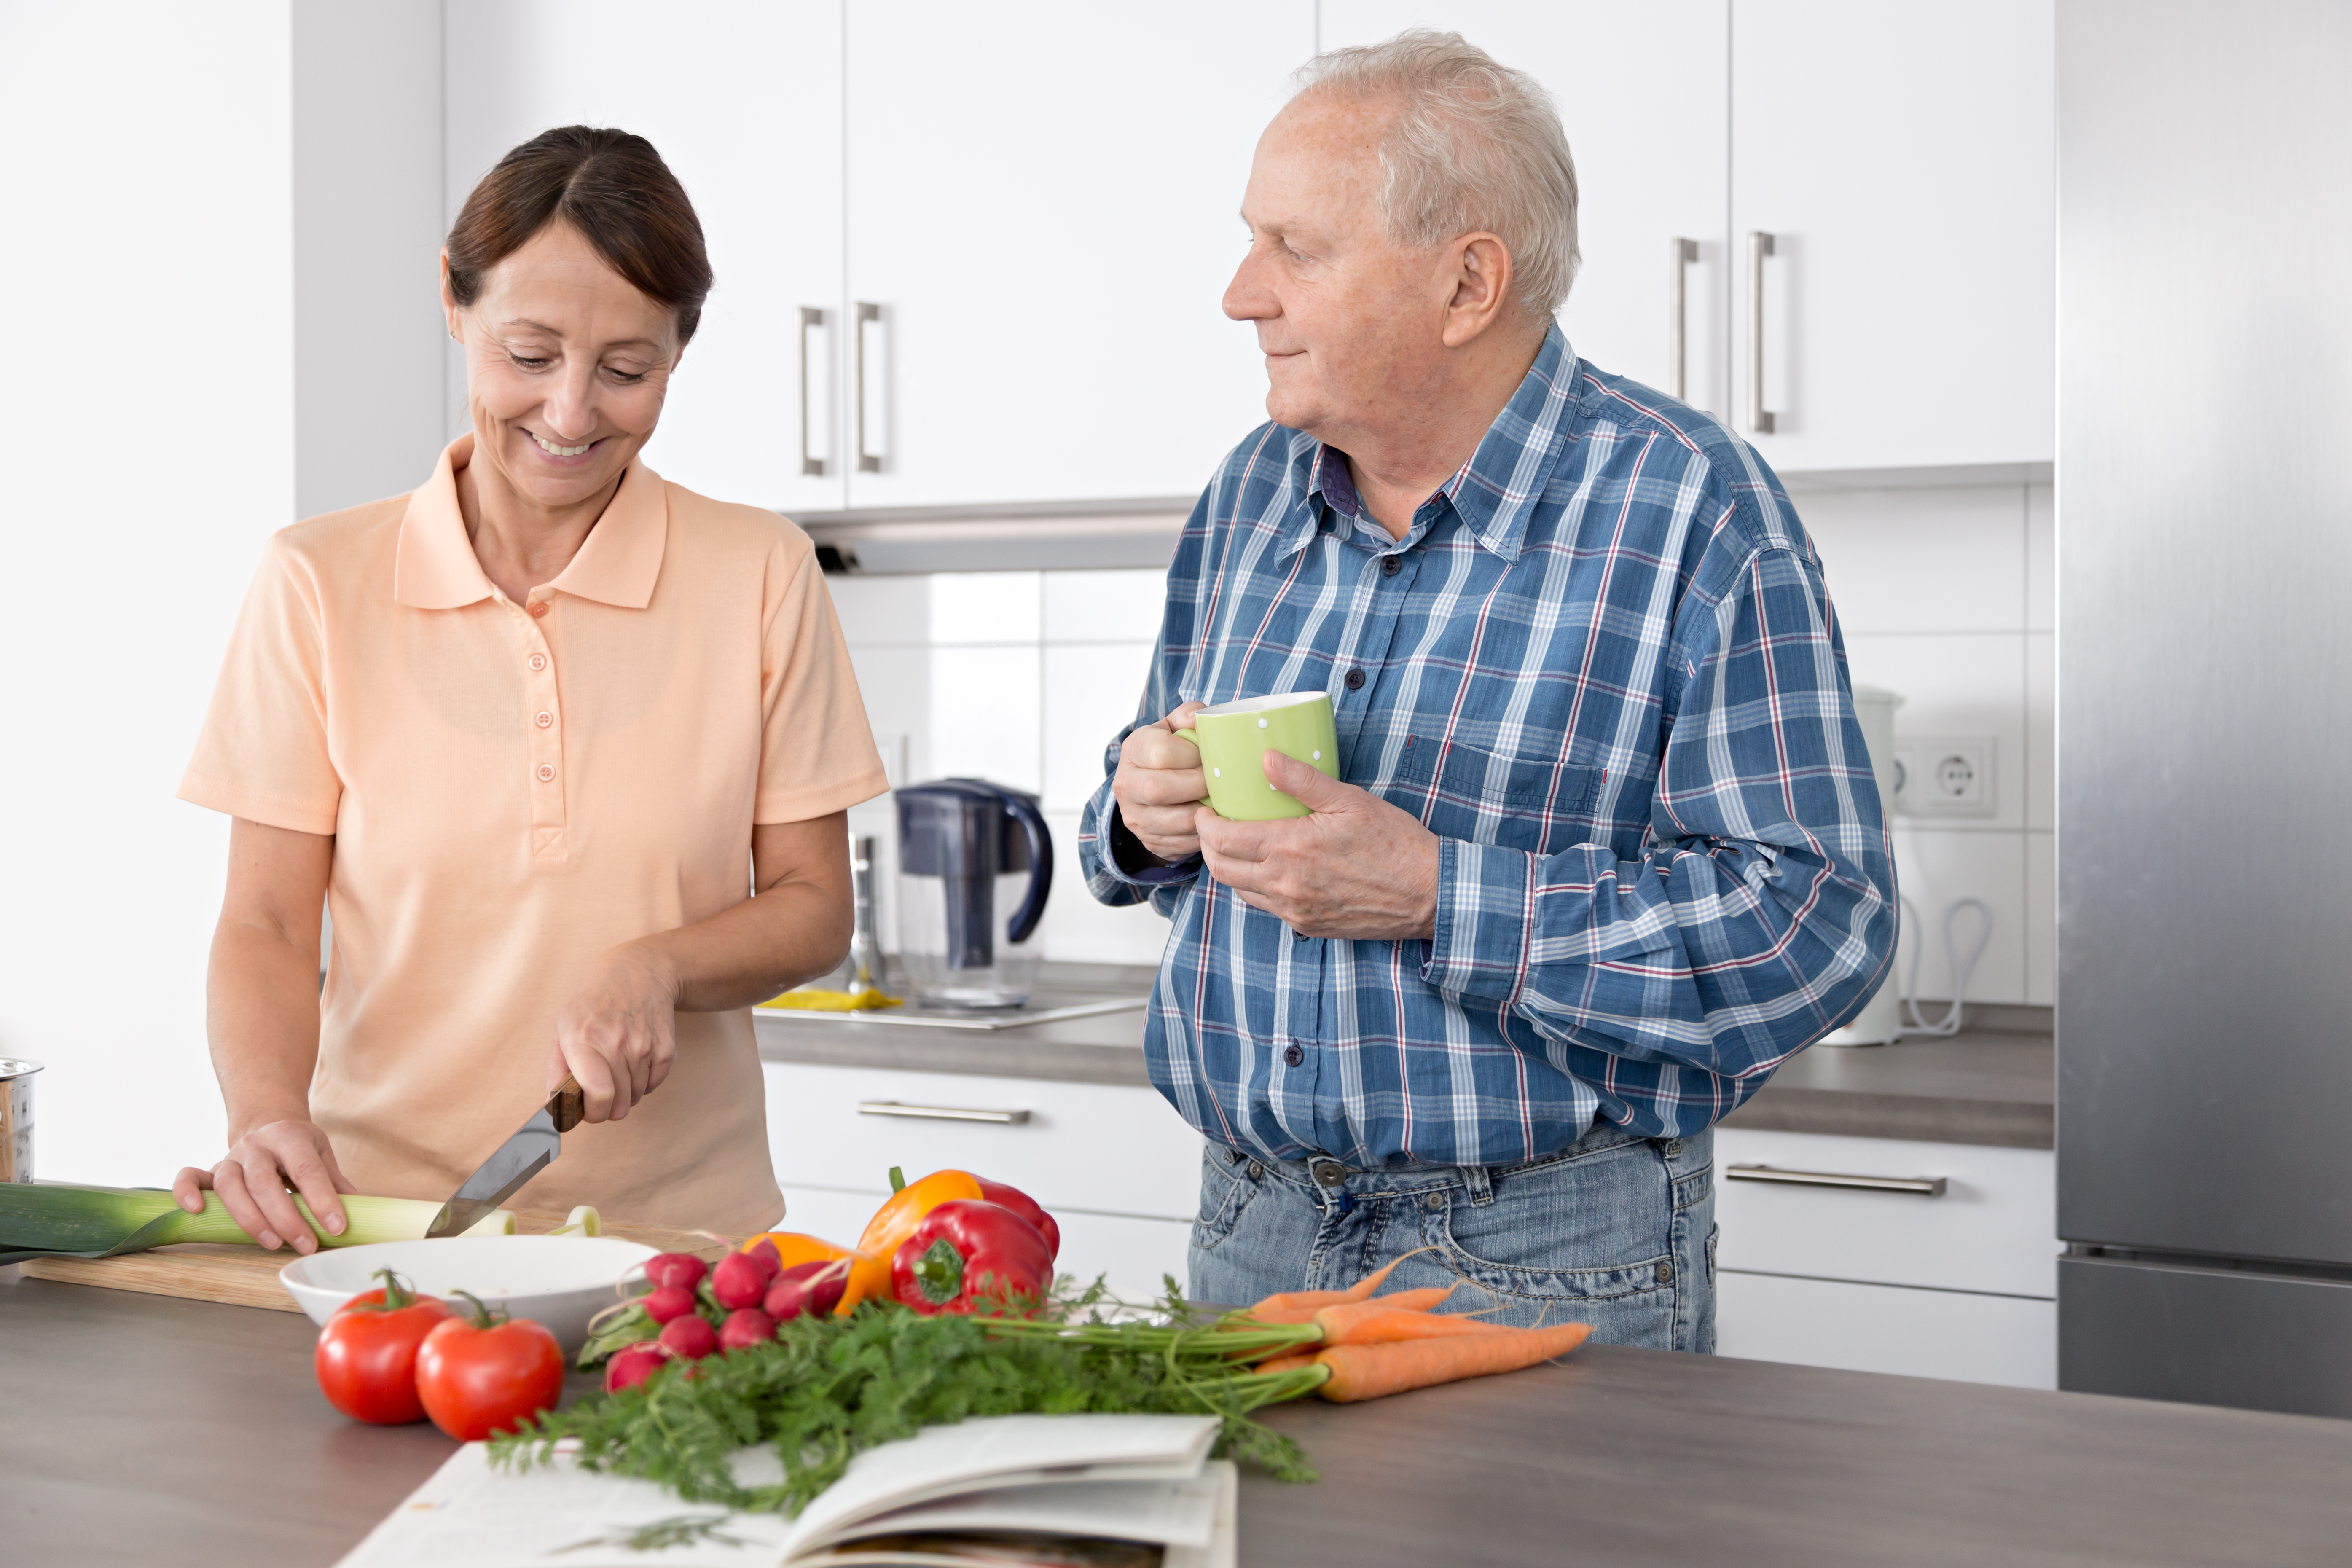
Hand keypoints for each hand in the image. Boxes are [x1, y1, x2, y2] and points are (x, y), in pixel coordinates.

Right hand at [172, 1117, 353, 1253]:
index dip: (322, 1200)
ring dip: (250, 1218)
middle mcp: (257, 1145)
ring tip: (273, 1244)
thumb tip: (365, 1214)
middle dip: (287, 1218)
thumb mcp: (322, 1154)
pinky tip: (197, 1211)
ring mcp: (230, 1156)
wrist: (266, 1124)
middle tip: (306, 1245)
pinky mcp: (210, 1170)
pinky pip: (189, 1177)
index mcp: (290, 1136)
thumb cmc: (298, 1146)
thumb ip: (337, 1183)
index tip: (337, 1227)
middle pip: (266, 1182)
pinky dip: (186, 1192)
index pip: (307, 1169)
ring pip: (231, 1186)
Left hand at [550, 942, 680, 1122]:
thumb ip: (556, 1069)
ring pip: (636, 1097)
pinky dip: (644, 1083)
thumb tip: (555, 1106)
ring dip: (626, 1093)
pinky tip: (635, 1063)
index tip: (588, 1111)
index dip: (593, 1113)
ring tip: (617, 1071)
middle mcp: (616, 1042)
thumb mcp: (563, 1026)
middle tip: (602, 1095)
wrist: (639, 973)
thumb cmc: (595, 1004)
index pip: (599, 1093)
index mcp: (583, 1039)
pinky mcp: (666, 1048)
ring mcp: (644, 1045)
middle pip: (619, 1103)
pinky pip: (654, 1085)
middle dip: (608, 1108)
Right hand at [1110, 701, 1210, 862]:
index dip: (1191, 755)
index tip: (1206, 756)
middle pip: (1159, 789)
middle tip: (1216, 782)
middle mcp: (1126, 784)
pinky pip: (1179, 844)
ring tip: (1218, 802)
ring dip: (1203, 813)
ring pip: (1172, 821)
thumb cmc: (1171, 751)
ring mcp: (1133, 816)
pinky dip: (1201, 834)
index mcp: (1133, 750)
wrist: (1150, 785)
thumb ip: (1187, 716)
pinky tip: (1211, 821)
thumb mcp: (1175, 727)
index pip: (1160, 752)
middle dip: (1197, 786)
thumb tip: (1197, 718)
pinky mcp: (1147, 840)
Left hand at [1194, 751, 1440, 939]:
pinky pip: (1265, 906)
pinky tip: (1267, 868)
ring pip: (1239, 890)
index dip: (1203, 823)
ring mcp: (1295, 909)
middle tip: (1212, 824)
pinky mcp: (1307, 924)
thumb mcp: (1350, 800)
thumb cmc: (1395, 844)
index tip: (1204, 808)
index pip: (1222, 840)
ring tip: (1237, 844)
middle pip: (1221, 869)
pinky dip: (1255, 886)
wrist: (1427, 894)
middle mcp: (1286, 885)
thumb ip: (1303, 780)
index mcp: (1291, 849)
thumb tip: (1264, 758)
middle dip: (1207, 845)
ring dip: (1230, 867)